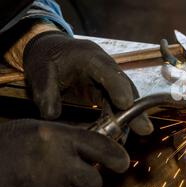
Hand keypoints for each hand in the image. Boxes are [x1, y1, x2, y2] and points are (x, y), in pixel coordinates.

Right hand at [0, 119, 129, 186]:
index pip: (102, 148)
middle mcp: (57, 165)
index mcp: (58, 139)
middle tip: (68, 174)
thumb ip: (70, 138)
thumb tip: (100, 146)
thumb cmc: (6, 147)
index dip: (116, 157)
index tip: (121, 163)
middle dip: (86, 180)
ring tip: (43, 184)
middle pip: (94, 181)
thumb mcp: (39, 130)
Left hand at [23, 31, 152, 135]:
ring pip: (125, 98)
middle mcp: (105, 68)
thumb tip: (51, 115)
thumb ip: (45, 91)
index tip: (125, 103)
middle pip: (125, 88)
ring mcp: (108, 80)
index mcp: (90, 57)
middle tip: (145, 128)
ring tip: (138, 134)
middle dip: (135, 108)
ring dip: (131, 117)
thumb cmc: (46, 57)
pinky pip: (116, 106)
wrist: (51, 51)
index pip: (108, 71)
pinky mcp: (106, 91)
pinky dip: (119, 119)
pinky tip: (120, 135)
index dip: (118, 87)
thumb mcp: (39, 70)